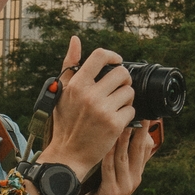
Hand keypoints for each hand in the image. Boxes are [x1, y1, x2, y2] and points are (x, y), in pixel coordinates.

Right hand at [44, 37, 135, 175]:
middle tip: (118, 88)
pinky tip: (116, 119)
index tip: (116, 62)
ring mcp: (103, 110)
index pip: (100, 56)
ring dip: (126, 98)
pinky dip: (127, 114)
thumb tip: (75, 39)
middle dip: (124, 80)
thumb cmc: (65, 122)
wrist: (68, 154)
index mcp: (76, 85)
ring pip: (129, 91)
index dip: (113, 56)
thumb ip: (69, 64)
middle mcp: (90, 95)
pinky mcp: (114, 124)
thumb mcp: (62, 92)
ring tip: (115, 106)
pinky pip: (132, 109)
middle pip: (121, 73)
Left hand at [82, 115, 154, 194]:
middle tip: (138, 112)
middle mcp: (134, 179)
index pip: (146, 149)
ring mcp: (124, 186)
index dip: (147, 131)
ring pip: (124, 157)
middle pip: (139, 150)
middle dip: (139, 130)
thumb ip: (122, 160)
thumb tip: (125, 138)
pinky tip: (104, 141)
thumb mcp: (116, 176)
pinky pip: (109, 168)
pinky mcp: (111, 191)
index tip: (147, 114)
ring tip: (122, 121)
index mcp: (137, 174)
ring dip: (123, 138)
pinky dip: (108, 153)